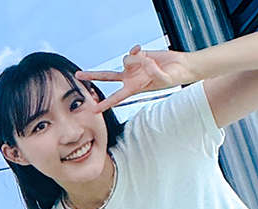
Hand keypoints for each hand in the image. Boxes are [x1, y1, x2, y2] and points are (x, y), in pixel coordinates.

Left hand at [78, 46, 198, 111]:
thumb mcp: (164, 79)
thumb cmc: (174, 77)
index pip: (116, 97)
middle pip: (107, 77)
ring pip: (125, 60)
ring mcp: (133, 66)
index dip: (105, 104)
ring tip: (149, 62)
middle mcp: (130, 78)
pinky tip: (142, 50)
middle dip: (92, 75)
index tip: (93, 110)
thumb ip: (153, 72)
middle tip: (78, 75)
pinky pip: (132, 52)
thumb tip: (143, 61)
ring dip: (137, 60)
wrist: (180, 66)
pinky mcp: (138, 55)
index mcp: (134, 88)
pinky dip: (136, 51)